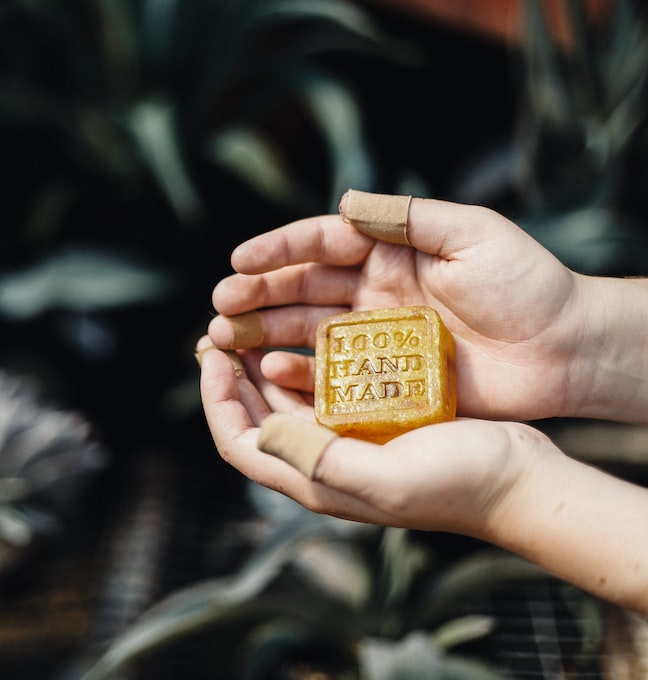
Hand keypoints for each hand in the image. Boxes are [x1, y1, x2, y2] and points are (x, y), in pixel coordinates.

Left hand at [196, 339, 535, 535]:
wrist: (520, 482)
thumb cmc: (460, 484)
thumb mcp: (385, 477)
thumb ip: (319, 459)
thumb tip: (263, 429)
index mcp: (314, 479)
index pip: (239, 441)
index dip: (215, 399)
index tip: (209, 355)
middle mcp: (322, 462)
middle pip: (254, 417)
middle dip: (228, 376)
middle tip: (217, 330)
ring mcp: (346, 442)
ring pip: (283, 400)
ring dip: (259, 365)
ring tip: (248, 326)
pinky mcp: (373, 423)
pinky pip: (321, 390)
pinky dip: (303, 363)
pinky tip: (304, 335)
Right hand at [207, 195, 582, 420]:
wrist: (566, 349)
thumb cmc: (526, 283)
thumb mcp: (471, 233)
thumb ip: (406, 217)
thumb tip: (342, 203)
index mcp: (390, 252)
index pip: (321, 245)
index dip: (277, 250)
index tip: (237, 262)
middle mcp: (374, 292)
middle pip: (301, 289)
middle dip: (256, 296)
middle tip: (219, 308)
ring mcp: (376, 337)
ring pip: (306, 331)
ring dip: (263, 334)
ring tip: (223, 340)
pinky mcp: (386, 378)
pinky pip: (332, 374)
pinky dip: (299, 373)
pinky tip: (269, 371)